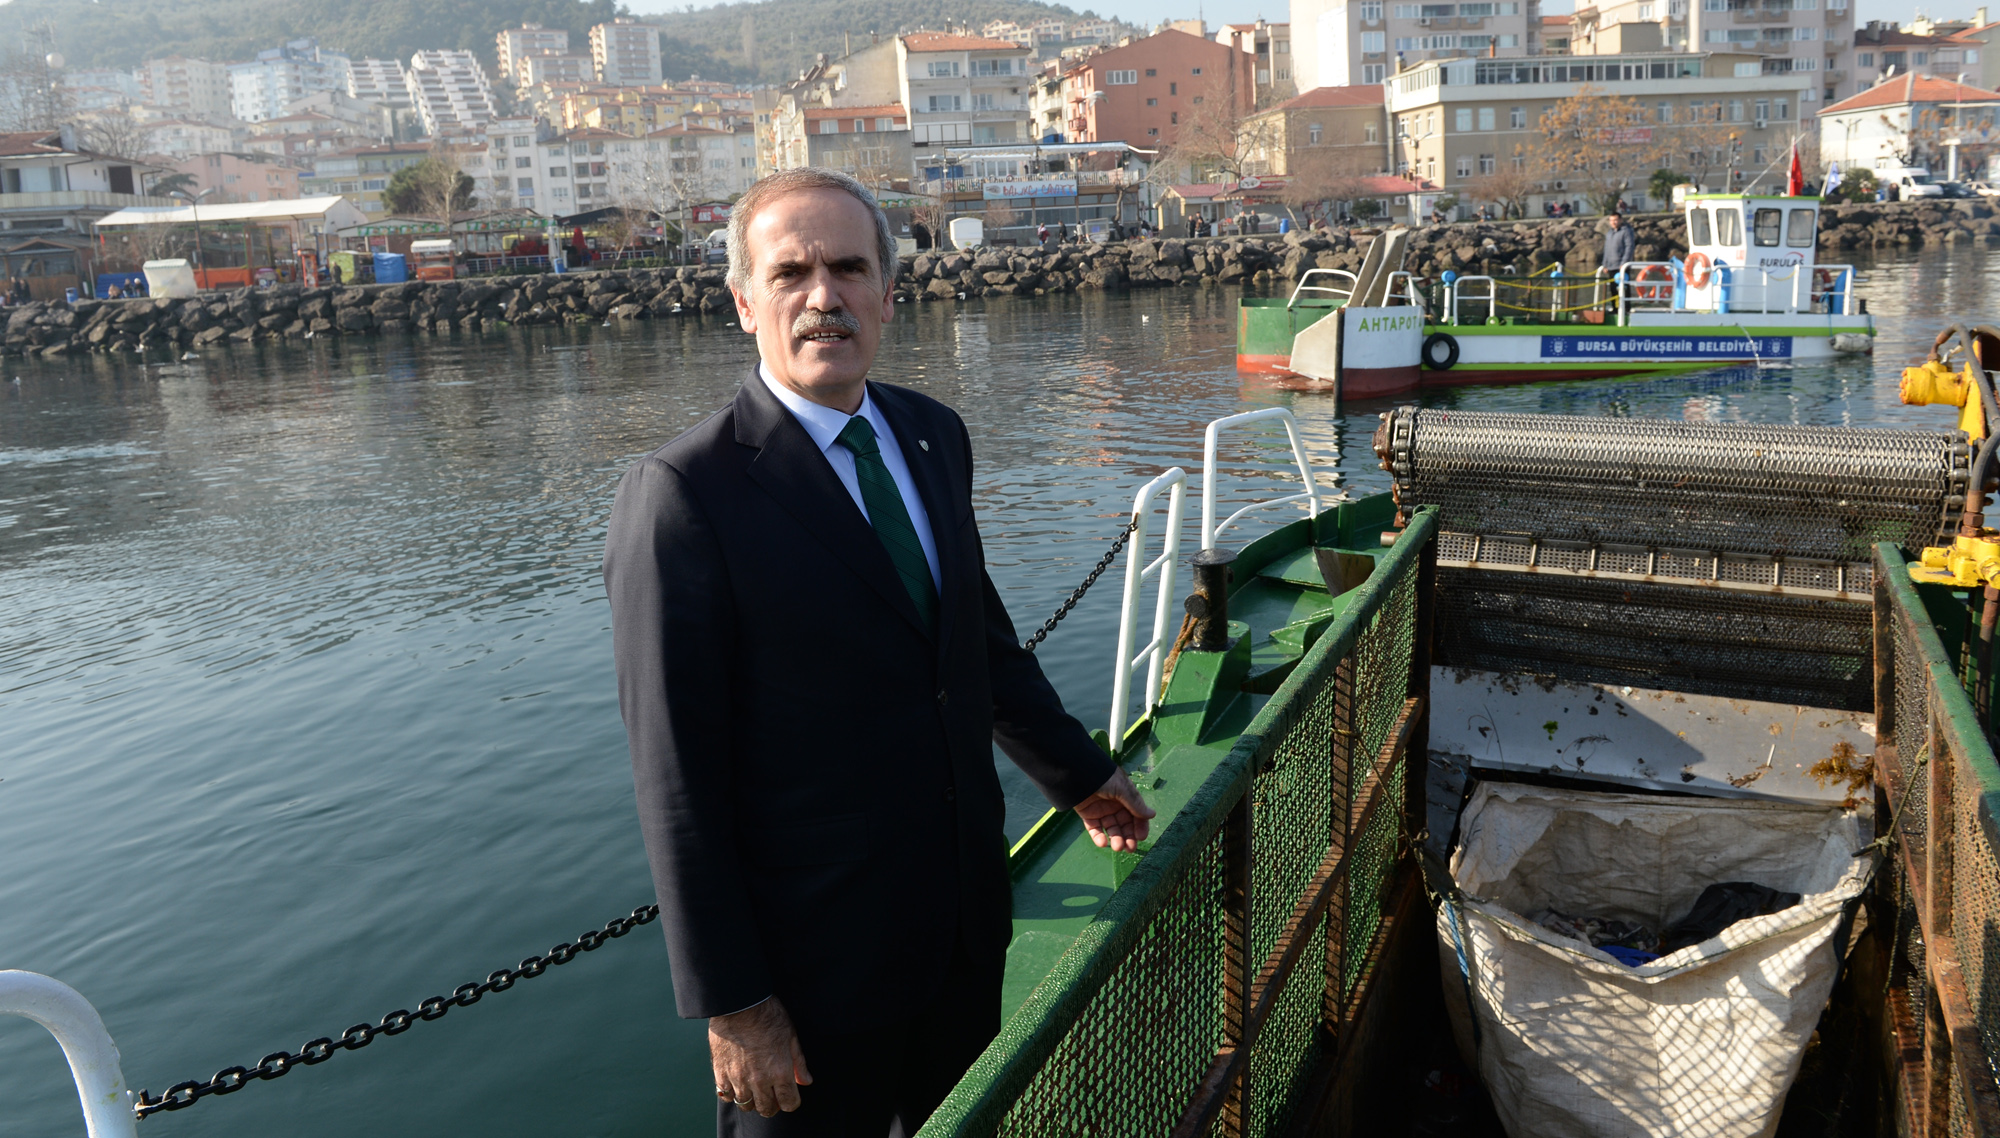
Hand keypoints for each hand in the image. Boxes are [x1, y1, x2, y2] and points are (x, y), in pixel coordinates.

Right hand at [709, 997, 811, 1116]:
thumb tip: (806, 1081)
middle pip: (767, 1109)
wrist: (738, 1004)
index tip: (789, 1095)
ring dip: (752, 1100)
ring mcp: (738, 1078)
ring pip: (746, 1105)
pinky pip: (725, 1095)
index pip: (789, 1103)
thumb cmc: (767, 1015)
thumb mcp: (791, 1035)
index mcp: (780, 1072)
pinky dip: (731, 1093)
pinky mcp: (720, 1072)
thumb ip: (798, 1062)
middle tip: (772, 1094)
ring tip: (754, 1089)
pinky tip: (736, 1083)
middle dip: (772, 1105)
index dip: (791, 1102)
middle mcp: (759, 1080)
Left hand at [1075, 767, 1156, 852]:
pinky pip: (1095, 828)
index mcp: (1126, 797)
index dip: (1139, 826)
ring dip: (1116, 838)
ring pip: (1111, 828)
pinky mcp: (1088, 815)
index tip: (1141, 837)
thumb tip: (1152, 815)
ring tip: (1117, 847)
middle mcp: (1115, 805)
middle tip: (1130, 848)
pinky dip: (1098, 837)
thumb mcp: (1122, 789)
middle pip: (1124, 824)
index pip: (1136, 815)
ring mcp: (1101, 810)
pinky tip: (1102, 843)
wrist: (1078, 773)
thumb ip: (1136, 804)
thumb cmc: (1104, 778)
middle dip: (1128, 836)